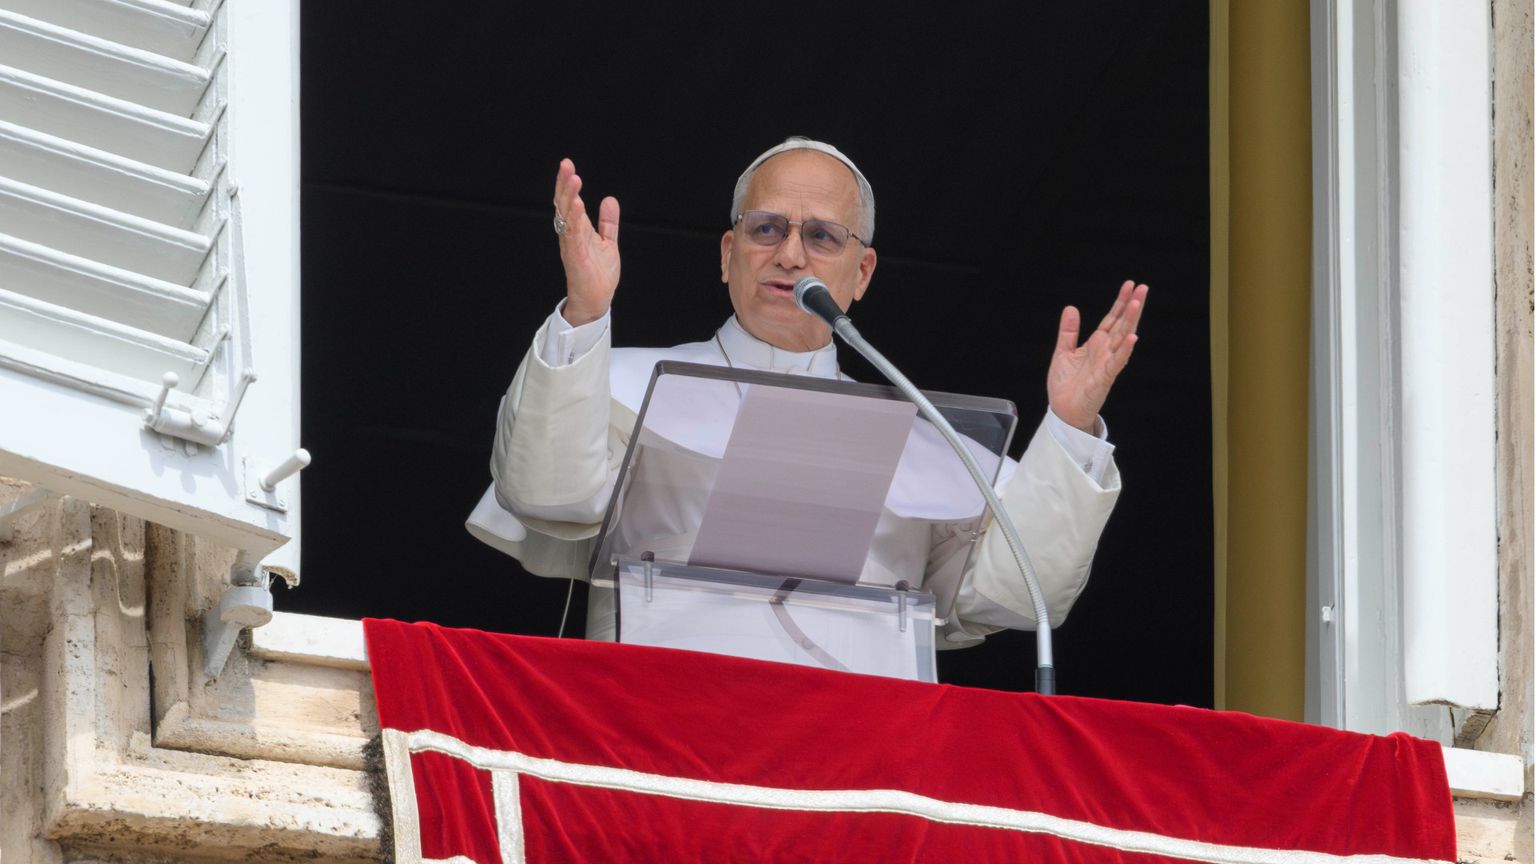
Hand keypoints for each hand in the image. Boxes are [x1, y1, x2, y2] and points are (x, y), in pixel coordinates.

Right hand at [553, 158, 620, 325]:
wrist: (596, 300)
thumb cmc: (598, 274)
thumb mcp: (608, 242)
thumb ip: (608, 222)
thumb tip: (609, 199)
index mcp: (577, 229)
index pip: (569, 202)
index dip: (567, 184)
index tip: (568, 165)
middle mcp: (570, 235)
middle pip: (564, 205)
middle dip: (564, 184)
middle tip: (566, 165)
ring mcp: (571, 245)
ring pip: (567, 217)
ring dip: (569, 197)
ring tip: (574, 179)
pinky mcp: (575, 257)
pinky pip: (573, 235)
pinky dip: (574, 220)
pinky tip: (577, 206)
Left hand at [1047, 280, 1147, 433]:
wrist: (1063, 411)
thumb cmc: (1065, 385)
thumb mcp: (1063, 352)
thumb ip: (1068, 331)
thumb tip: (1071, 307)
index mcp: (1096, 344)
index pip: (1112, 319)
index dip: (1120, 302)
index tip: (1130, 284)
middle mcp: (1105, 351)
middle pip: (1122, 324)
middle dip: (1132, 306)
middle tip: (1143, 287)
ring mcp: (1107, 363)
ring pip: (1123, 339)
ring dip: (1130, 321)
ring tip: (1137, 303)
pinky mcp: (1105, 378)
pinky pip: (1117, 362)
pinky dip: (1125, 351)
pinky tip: (1133, 338)